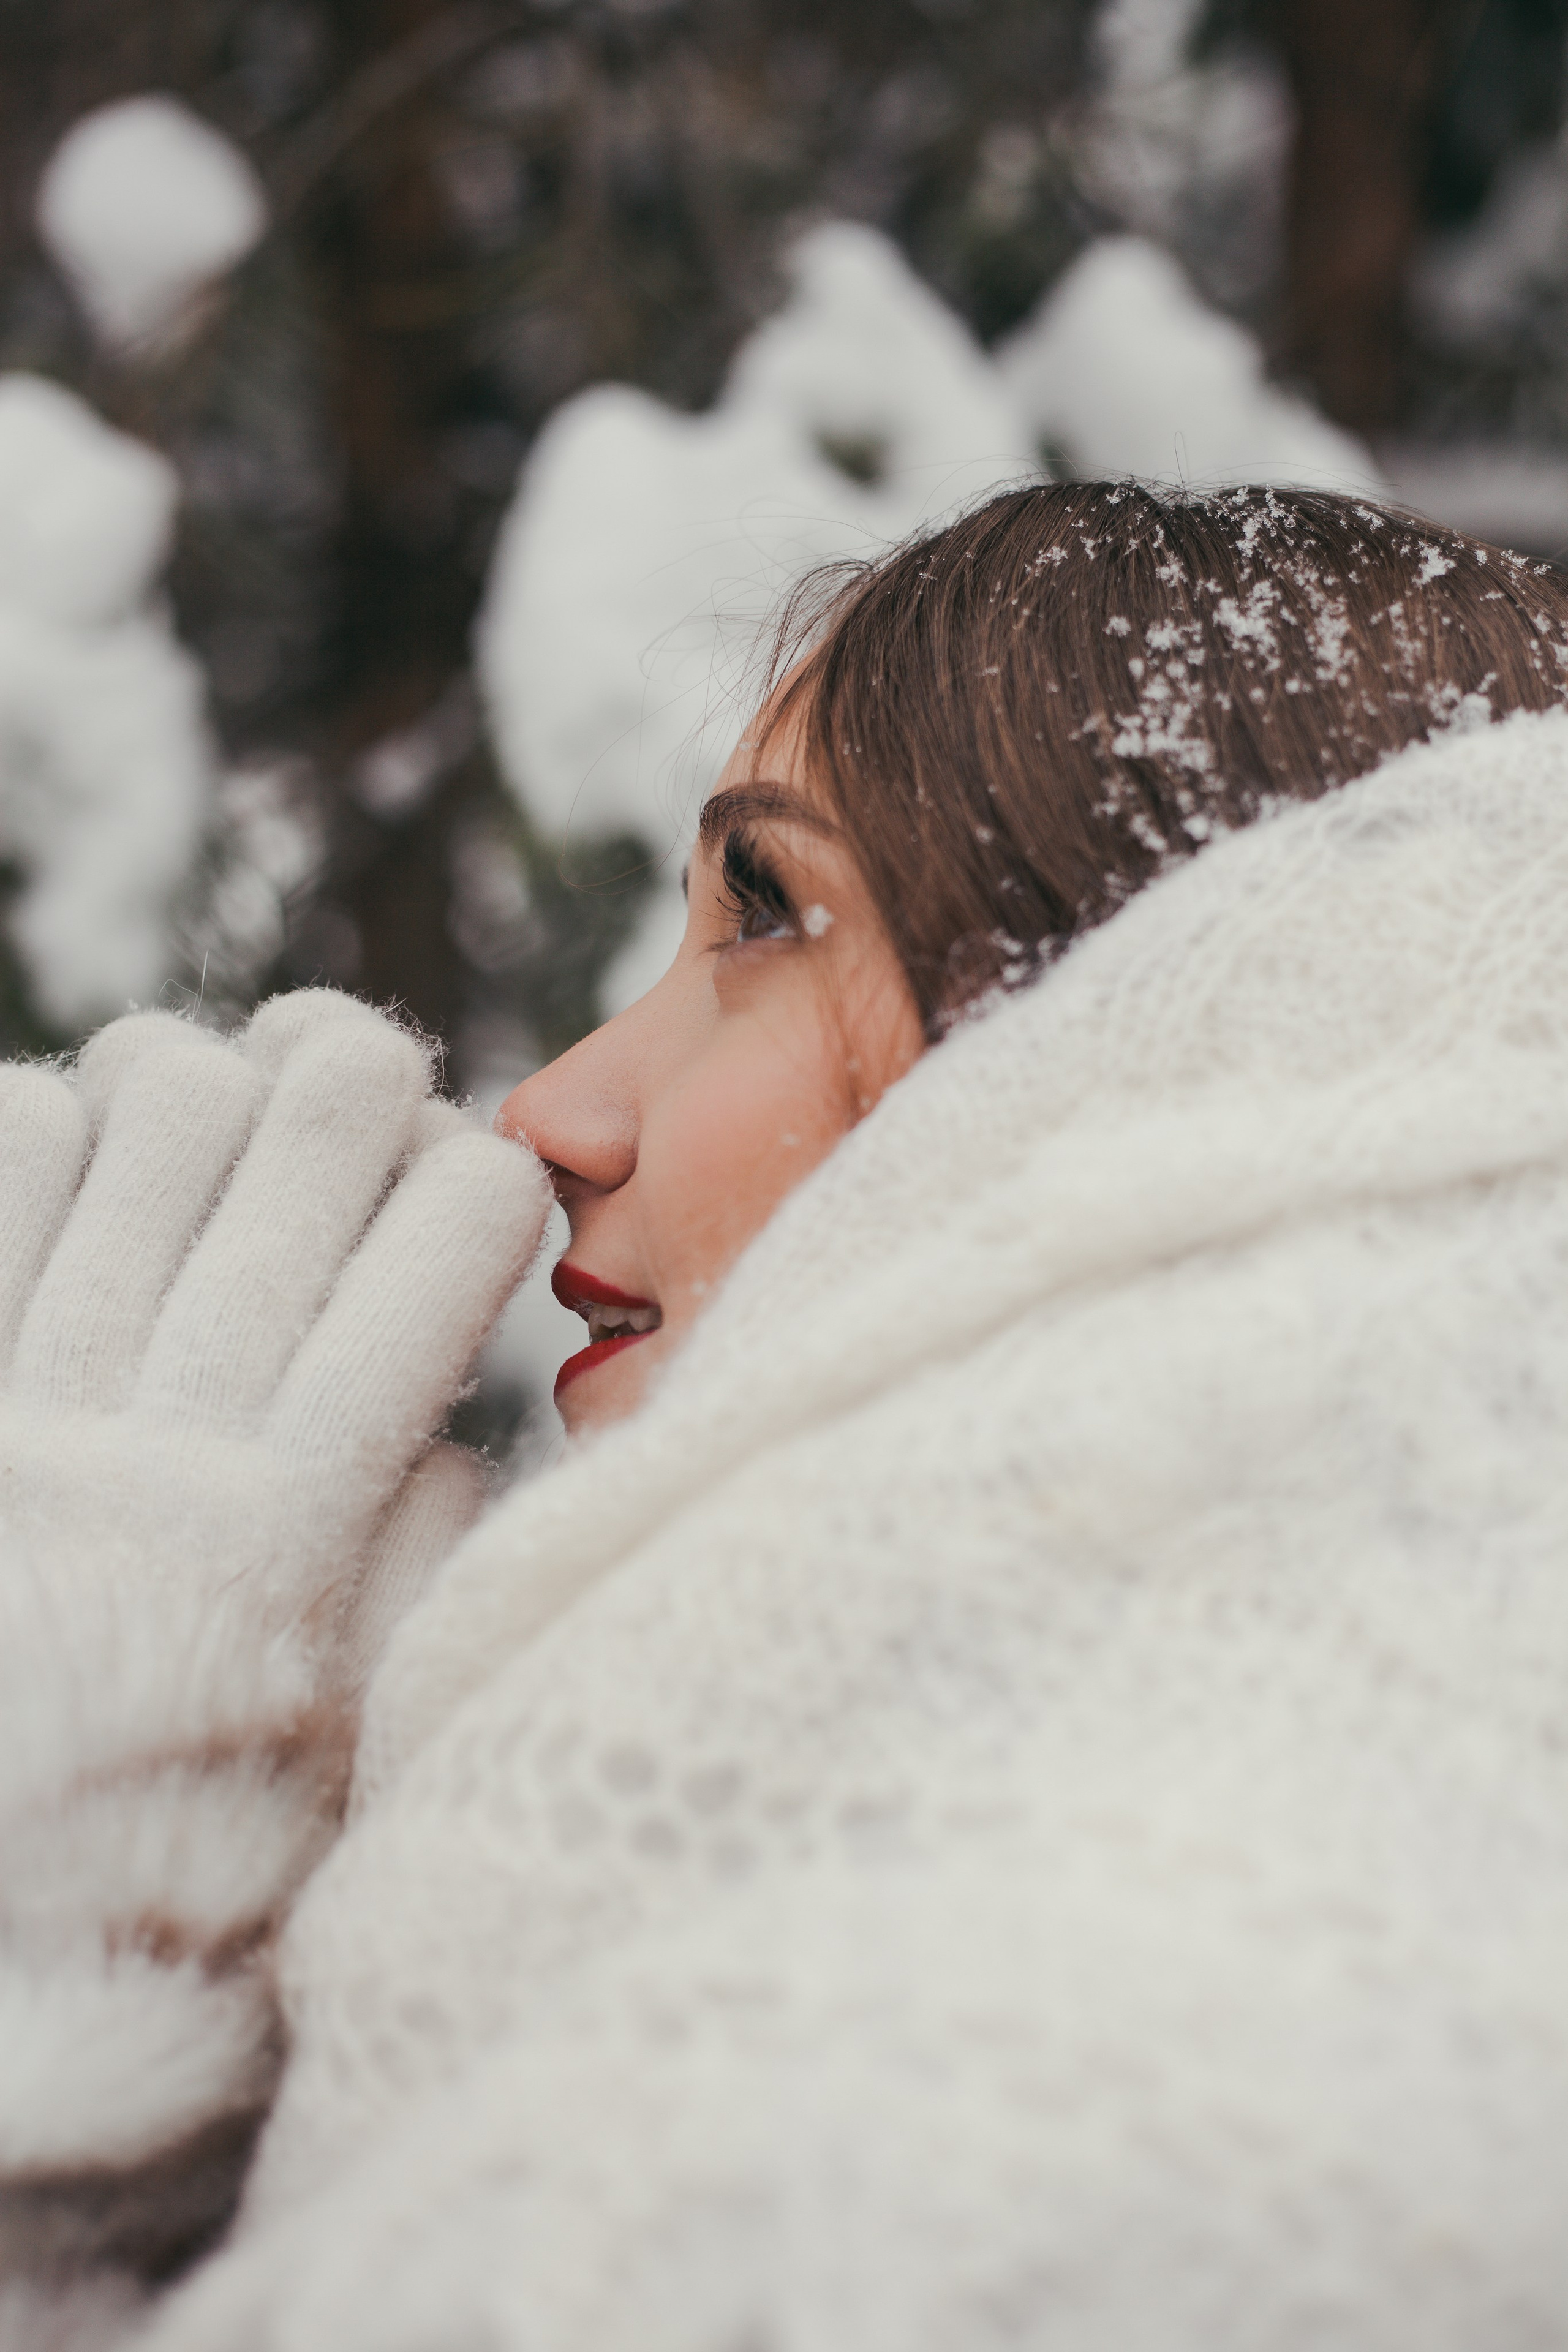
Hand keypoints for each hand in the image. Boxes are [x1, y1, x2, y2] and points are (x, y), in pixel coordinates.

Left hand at [0, 991, 549, 2279]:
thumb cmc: (147, 1881)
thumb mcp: (333, 1765)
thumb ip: (409, 1584)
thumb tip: (450, 1429)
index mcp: (287, 1536)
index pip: (441, 1256)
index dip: (484, 1183)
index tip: (479, 1196)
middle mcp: (157, 1445)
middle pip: (299, 1142)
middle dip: (354, 1071)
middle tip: (355, 1077)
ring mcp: (24, 1412)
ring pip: (142, 1121)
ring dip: (194, 1079)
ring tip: (204, 1107)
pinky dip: (40, 1121)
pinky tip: (67, 1154)